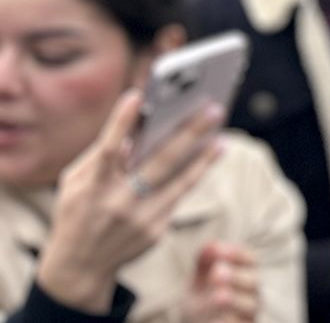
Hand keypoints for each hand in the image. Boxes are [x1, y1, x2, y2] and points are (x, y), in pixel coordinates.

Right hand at [36, 93, 223, 313]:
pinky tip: (211, 154)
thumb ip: (99, 155)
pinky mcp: (155, 232)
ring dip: (204, 158)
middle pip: (158, 163)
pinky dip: (195, 174)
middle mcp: (116, 203)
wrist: (79, 267)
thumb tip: (135, 127)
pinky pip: (178, 196)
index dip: (120, 123)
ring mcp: (139, 220)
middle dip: (188, 134)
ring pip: (179, 182)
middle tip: (214, 109)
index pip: (106, 151)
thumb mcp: (74, 184)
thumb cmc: (78, 212)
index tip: (136, 95)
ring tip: (221, 137)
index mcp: (91, 188)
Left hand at [185, 244, 257, 322]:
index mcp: (245, 275)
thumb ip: (204, 262)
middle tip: (217, 272)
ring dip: (234, 299)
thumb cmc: (202, 302)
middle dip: (235, 276)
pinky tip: (214, 318)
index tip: (218, 252)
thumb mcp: (199, 281)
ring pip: (249, 306)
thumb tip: (210, 244)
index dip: (236, 254)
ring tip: (218, 295)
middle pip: (253, 282)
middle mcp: (252, 294)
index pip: (250, 260)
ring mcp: (248, 314)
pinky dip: (229, 321)